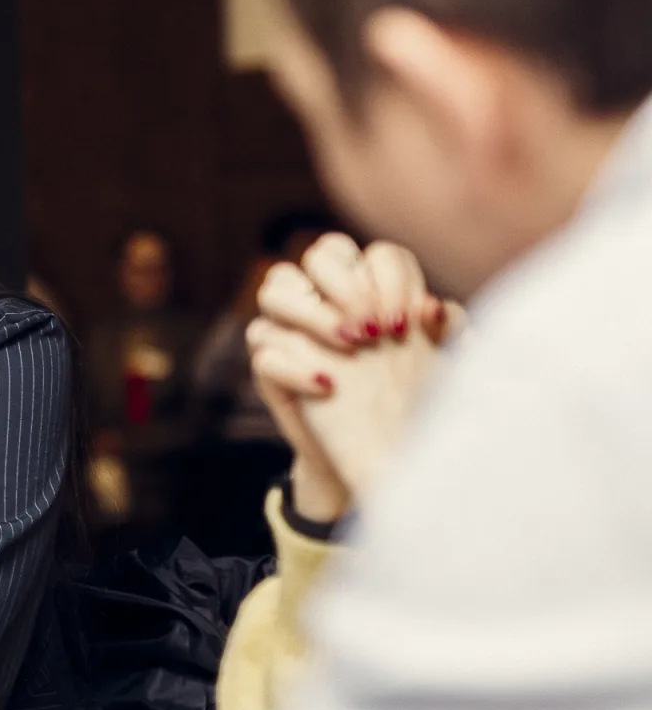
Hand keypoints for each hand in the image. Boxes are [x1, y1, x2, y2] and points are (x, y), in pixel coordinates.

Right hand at [247, 236, 455, 520]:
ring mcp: (290, 329)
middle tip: (376, 329)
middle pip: (321, 254)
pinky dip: (294, 365)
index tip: (409, 321)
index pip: (374, 254)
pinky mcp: (269, 367)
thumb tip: (435, 308)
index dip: (391, 278)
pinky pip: (263, 350)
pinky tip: (328, 386)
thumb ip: (447, 331)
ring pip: (275, 289)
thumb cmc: (415, 400)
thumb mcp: (441, 365)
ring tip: (352, 347)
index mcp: (374, 289)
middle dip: (349, 285)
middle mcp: (328, 298)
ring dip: (314, 314)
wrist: (384, 455)